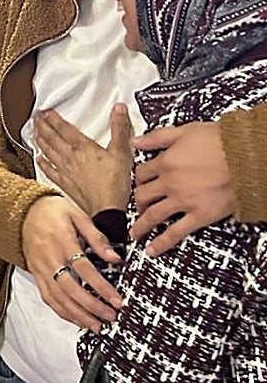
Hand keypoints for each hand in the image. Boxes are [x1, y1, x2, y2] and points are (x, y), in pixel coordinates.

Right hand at [21, 195, 122, 331]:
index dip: (102, 287)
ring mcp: (40, 269)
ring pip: (58, 298)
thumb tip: (114, 258)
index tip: (117, 300)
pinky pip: (47, 297)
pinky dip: (62, 312)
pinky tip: (76, 319)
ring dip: (77, 315)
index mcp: (61, 242)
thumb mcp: (78, 216)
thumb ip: (97, 238)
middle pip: (70, 289)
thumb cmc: (52, 211)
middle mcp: (49, 258)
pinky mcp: (35, 275)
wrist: (23, 210)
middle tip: (110, 316)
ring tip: (96, 326)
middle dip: (92, 306)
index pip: (84, 269)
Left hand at [34, 105, 132, 215]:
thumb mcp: (122, 152)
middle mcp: (70, 157)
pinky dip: (42, 163)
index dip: (53, 118)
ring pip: (48, 151)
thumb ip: (119, 129)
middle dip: (42, 126)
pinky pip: (49, 170)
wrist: (106, 209)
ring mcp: (65, 171)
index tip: (45, 112)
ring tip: (34, 133)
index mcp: (82, 147)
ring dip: (40, 140)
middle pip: (52, 138)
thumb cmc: (114, 184)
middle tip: (35, 118)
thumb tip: (119, 110)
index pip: (63, 128)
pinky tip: (39, 159)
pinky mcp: (64, 183)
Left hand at [131, 122, 233, 255]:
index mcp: (165, 162)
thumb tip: (135, 141)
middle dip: (138, 202)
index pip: (141, 173)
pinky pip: (176, 233)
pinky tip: (152, 250)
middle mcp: (169, 183)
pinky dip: (162, 243)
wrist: (248, 157)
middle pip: (143, 196)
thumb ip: (157, 138)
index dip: (138, 178)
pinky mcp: (199, 216)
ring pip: (153, 216)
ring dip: (141, 226)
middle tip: (139, 206)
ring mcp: (183, 201)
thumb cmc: (221, 141)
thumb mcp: (185, 131)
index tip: (140, 183)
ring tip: (135, 233)